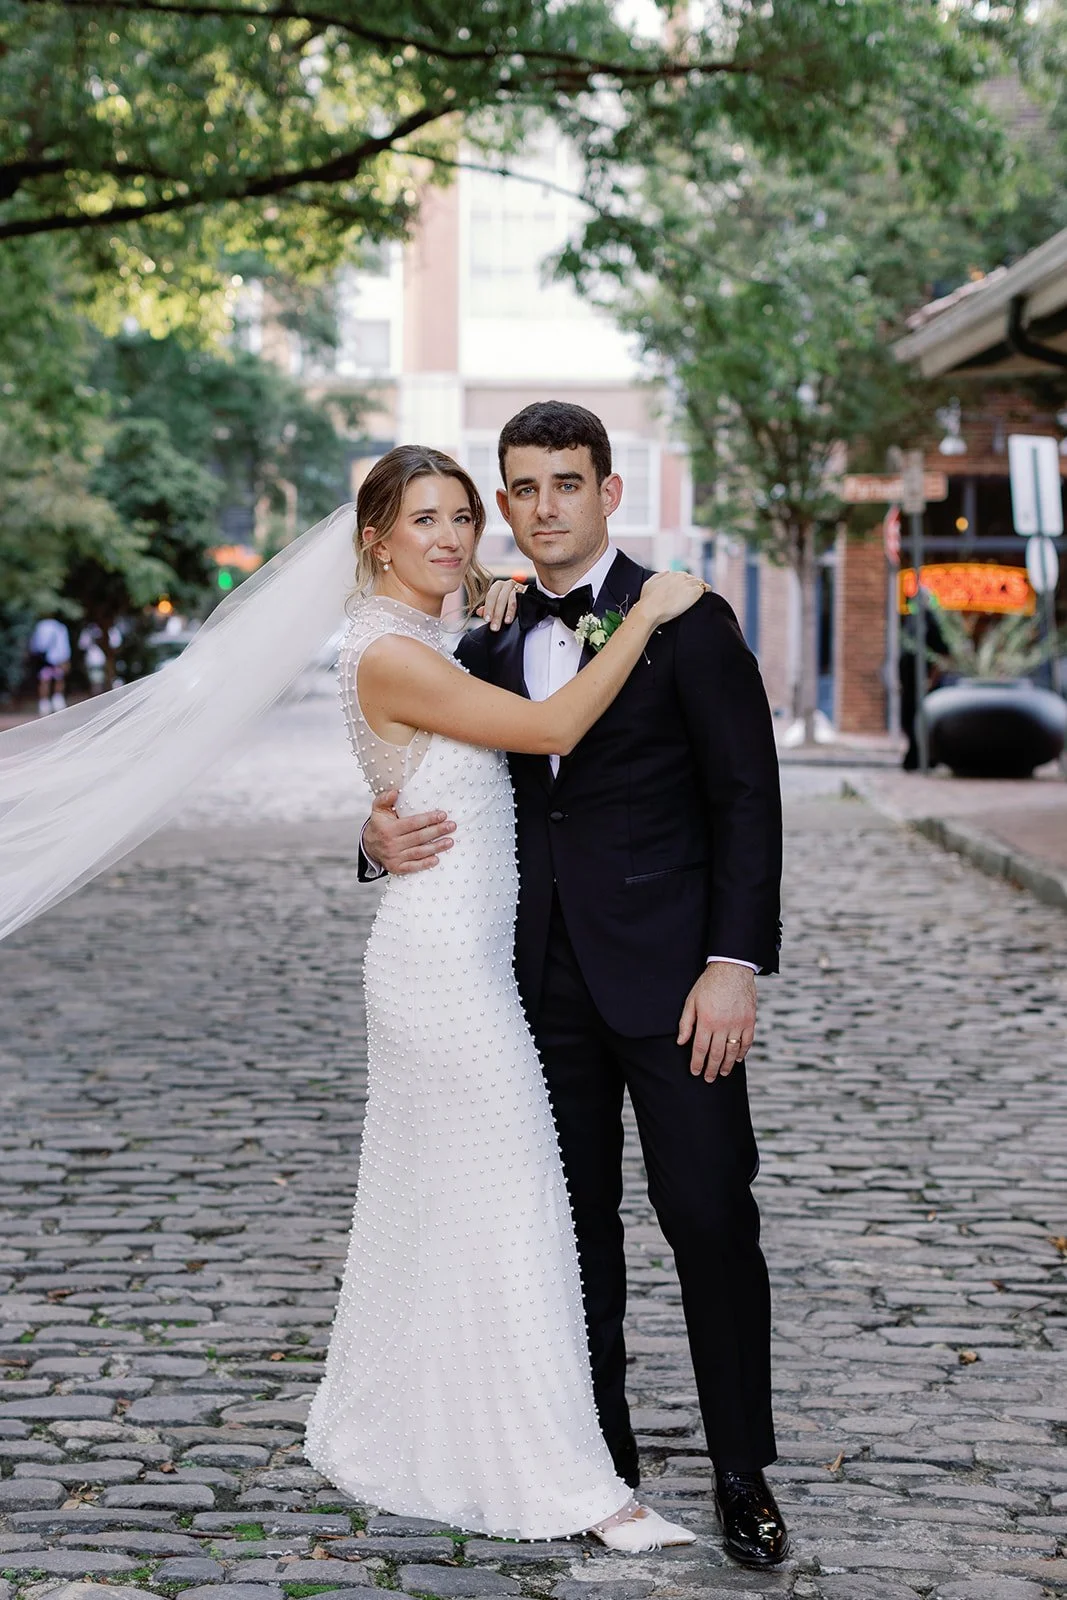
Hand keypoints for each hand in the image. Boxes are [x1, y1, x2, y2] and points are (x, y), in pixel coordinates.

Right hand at [363, 789, 455, 874]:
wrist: (369, 846)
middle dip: (437, 831)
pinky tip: (436, 859)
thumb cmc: (379, 825)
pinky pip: (412, 867)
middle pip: (418, 837)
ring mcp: (394, 857)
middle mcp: (391, 844)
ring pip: (418, 852)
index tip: (442, 815)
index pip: (412, 823)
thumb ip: (384, 799)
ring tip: (450, 841)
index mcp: (388, 828)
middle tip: (452, 826)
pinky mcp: (396, 868)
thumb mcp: (378, 810)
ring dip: (436, 847)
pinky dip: (424, 864)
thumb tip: (395, 792)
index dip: (428, 819)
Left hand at [477, 579, 526, 631]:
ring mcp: (518, 587)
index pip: (491, 596)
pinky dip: (519, 608)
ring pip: (512, 599)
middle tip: (495, 627)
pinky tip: (518, 616)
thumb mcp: (497, 604)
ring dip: (509, 612)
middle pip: (500, 599)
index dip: (488, 608)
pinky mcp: (527, 592)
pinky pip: (523, 600)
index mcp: (498, 586)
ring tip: (506, 622)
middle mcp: (507, 584)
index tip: (487, 620)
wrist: (526, 597)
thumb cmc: (508, 601)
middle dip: (497, 614)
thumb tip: (479, 612)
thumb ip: (488, 608)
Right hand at [635, 571, 707, 627]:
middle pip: (692, 578)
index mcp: (670, 575)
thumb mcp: (649, 583)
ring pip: (699, 582)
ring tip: (705, 589)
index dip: (685, 581)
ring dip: (701, 585)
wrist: (651, 609)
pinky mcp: (694, 593)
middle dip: (693, 582)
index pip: (682, 575)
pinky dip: (707, 589)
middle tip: (695, 589)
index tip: (685, 586)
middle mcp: (680, 577)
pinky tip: (709, 592)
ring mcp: (688, 585)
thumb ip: (659, 576)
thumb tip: (667, 572)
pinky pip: (704, 588)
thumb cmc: (647, 599)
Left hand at [677, 962, 755, 1081]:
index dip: (697, 1063)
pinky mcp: (750, 1020)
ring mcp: (738, 1024)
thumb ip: (686, 1023)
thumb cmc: (708, 984)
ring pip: (733, 1051)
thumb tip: (680, 1042)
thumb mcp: (691, 1001)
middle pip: (717, 1054)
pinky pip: (747, 1041)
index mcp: (706, 1021)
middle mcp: (723, 1025)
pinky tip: (738, 1059)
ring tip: (723, 1073)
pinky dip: (743, 1052)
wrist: (732, 969)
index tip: (695, 1072)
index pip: (700, 1049)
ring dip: (728, 1065)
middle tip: (708, 1078)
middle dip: (711, 1069)